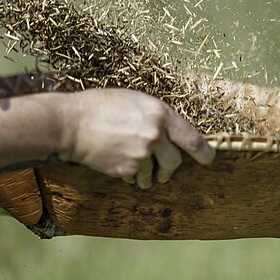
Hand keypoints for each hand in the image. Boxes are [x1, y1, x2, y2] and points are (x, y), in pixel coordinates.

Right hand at [61, 89, 214, 187]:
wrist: (70, 123)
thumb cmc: (101, 106)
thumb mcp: (136, 100)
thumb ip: (158, 116)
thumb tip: (175, 132)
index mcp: (161, 114)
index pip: (193, 139)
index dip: (204, 153)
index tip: (208, 159)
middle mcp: (155, 135)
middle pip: (176, 162)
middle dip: (170, 168)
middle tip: (164, 170)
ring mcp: (141, 154)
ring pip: (156, 174)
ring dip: (150, 174)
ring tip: (136, 164)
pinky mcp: (126, 170)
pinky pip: (137, 178)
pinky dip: (132, 176)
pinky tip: (119, 163)